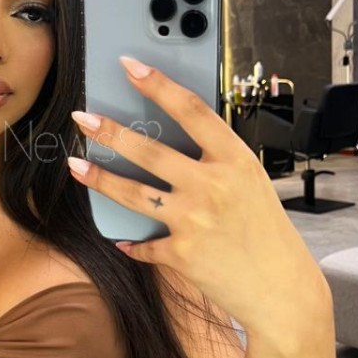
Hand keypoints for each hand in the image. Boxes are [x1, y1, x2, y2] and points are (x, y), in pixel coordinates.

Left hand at [67, 54, 331, 333]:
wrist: (283, 290)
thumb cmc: (267, 232)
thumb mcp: (252, 183)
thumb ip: (216, 162)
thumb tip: (171, 142)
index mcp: (235, 159)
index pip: (191, 110)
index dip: (157, 85)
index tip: (130, 66)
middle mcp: (213, 185)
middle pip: (149, 150)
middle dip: (109, 131)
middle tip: (81, 117)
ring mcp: (195, 219)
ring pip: (133, 192)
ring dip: (99, 178)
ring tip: (74, 164)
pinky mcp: (181, 253)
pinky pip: (144, 243)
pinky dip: (133, 242)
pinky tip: (122, 239)